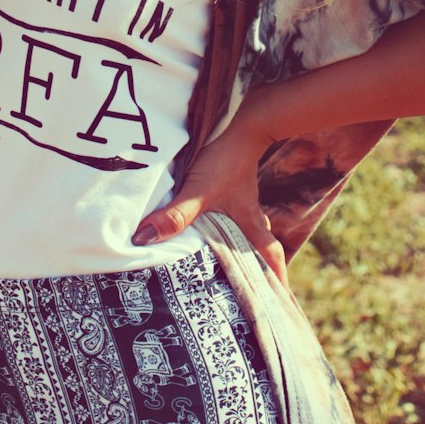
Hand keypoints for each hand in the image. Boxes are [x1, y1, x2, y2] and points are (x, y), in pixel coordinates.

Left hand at [132, 117, 289, 289]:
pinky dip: (224, 224)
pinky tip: (206, 226)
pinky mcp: (229, 182)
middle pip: (260, 248)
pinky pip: (230, 212)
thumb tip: (144, 241)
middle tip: (248, 293)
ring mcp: (240, 197)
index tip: (280, 306)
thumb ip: (175, 216)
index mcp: (250, 222)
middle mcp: (249, 213)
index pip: (269, 259)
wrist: (237, 117)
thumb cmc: (224, 156)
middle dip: (257, 270)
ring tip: (224, 265)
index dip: (276, 283)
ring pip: (245, 229)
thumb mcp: (198, 190)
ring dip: (240, 246)